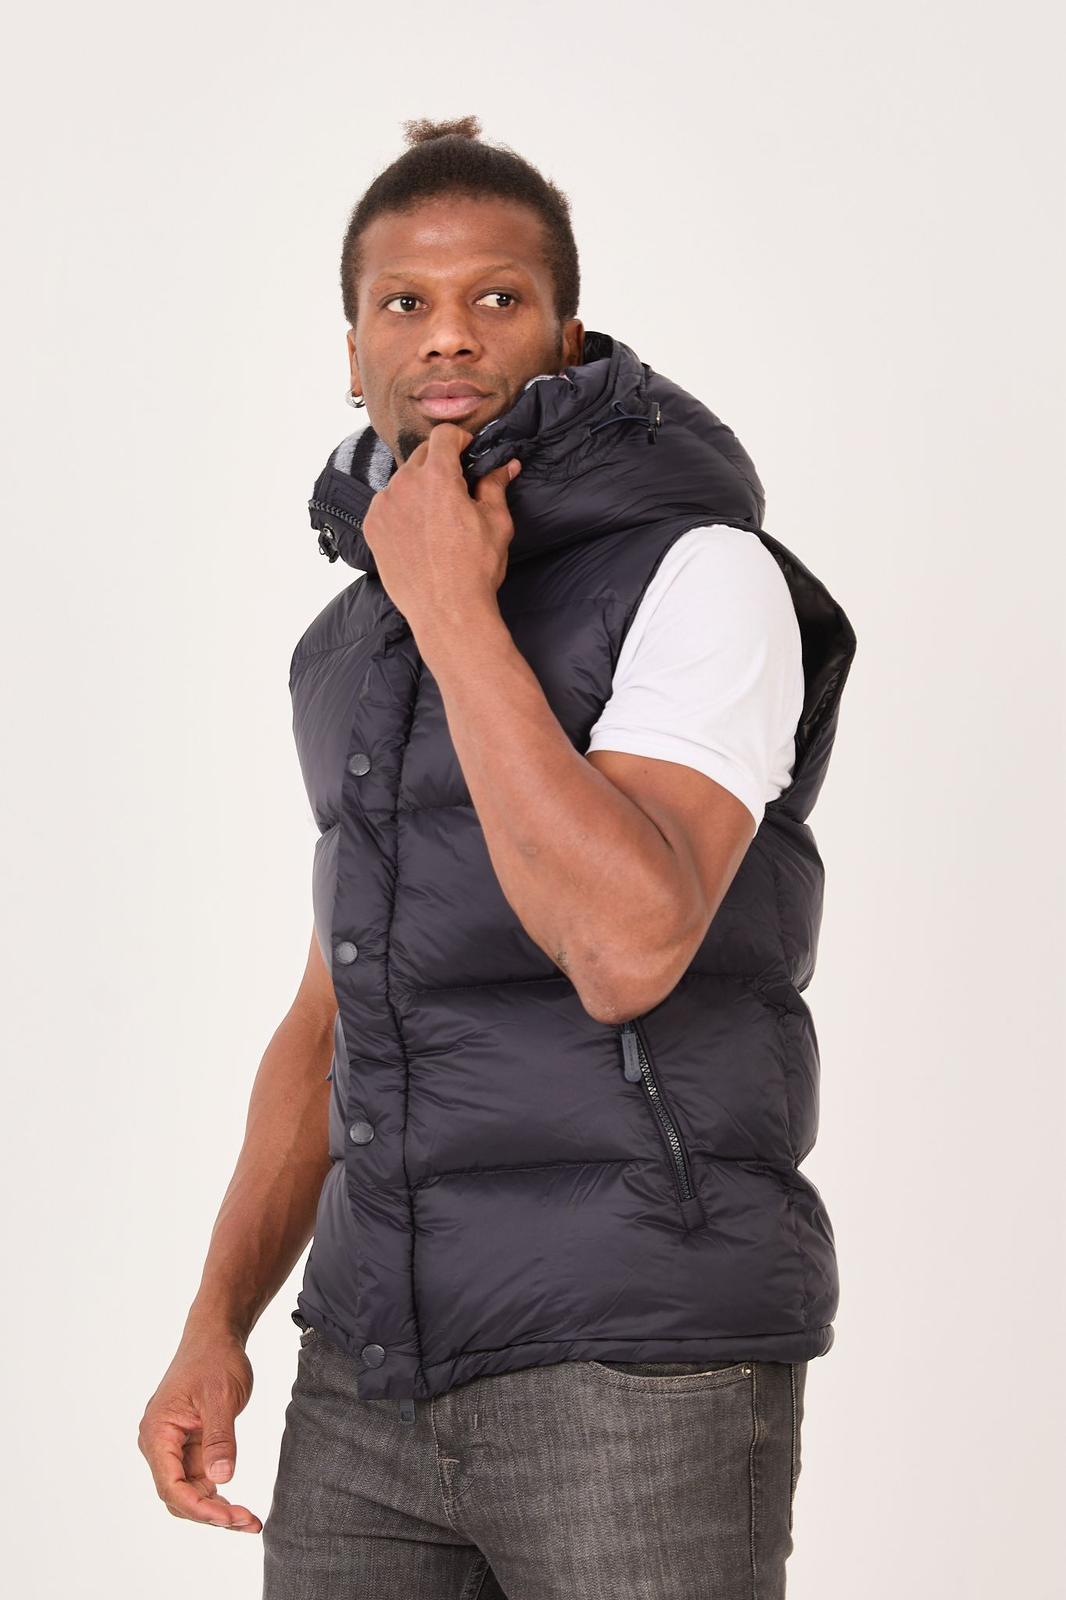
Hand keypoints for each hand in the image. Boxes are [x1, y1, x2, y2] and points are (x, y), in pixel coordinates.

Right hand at [138, 1326, 261, 1533]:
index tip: (229, 1518)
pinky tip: (240, 1508)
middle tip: (248, 1522)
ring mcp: (173, 1447)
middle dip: (211, 1514)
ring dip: (217, 1509)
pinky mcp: (189, 1447)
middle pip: (178, 1496)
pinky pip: (199, 1480)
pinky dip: (218, 1495)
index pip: (171, 1485)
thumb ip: (220, 1438)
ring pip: (190, 1493)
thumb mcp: (221, 1397)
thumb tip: (221, 1481)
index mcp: (158, 1433)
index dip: (199, 1508)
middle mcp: (159, 1445)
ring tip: (250, 1521)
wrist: (216, 1335)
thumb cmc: (215, 1359)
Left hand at [361, 422, 521, 640]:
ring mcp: (384, 506)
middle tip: (456, 489)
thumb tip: (506, 465)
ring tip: (436, 518)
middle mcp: (404, 484)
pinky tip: (418, 533)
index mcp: (437, 476)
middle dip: (440, 464)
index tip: (467, 452)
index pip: (444, 434)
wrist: (446, 611)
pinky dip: (401, 510)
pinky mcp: (372, 527)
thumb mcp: (496, 522)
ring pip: (402, 481)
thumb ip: (496, 486)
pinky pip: (387, 505)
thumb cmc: (475, 568)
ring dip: (419, 488)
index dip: (460, 439)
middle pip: (421, 455)